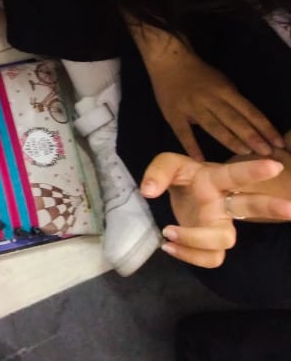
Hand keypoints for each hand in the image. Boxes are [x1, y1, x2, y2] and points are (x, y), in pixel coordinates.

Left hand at [141, 152, 290, 267]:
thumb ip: (158, 172)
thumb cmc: (184, 176)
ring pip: (225, 240)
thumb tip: (148, 191)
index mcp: (216, 179)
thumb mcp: (169, 165)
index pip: (235, 174)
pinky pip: (211, 258)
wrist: (183, 193)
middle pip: (251, 207)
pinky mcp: (211, 244)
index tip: (274, 165)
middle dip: (270, 208)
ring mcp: (220, 225)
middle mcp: (224, 203)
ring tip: (169, 231)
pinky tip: (169, 246)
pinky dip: (189, 256)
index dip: (253, 171)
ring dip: (196, 240)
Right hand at [147, 48, 282, 159]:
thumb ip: (233, 101)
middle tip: (267, 153)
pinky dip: (192, 146)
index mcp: (224, 90)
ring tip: (245, 154)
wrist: (168, 61)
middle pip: (234, 119)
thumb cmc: (198, 74)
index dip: (264, 127)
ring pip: (214, 126)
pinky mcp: (173, 114)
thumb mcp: (221, 81)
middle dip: (252, 136)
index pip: (249, 111)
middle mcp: (210, 99)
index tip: (278, 143)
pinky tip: (201, 159)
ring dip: (230, 140)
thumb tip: (250, 123)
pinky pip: (184, 132)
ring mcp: (191, 107)